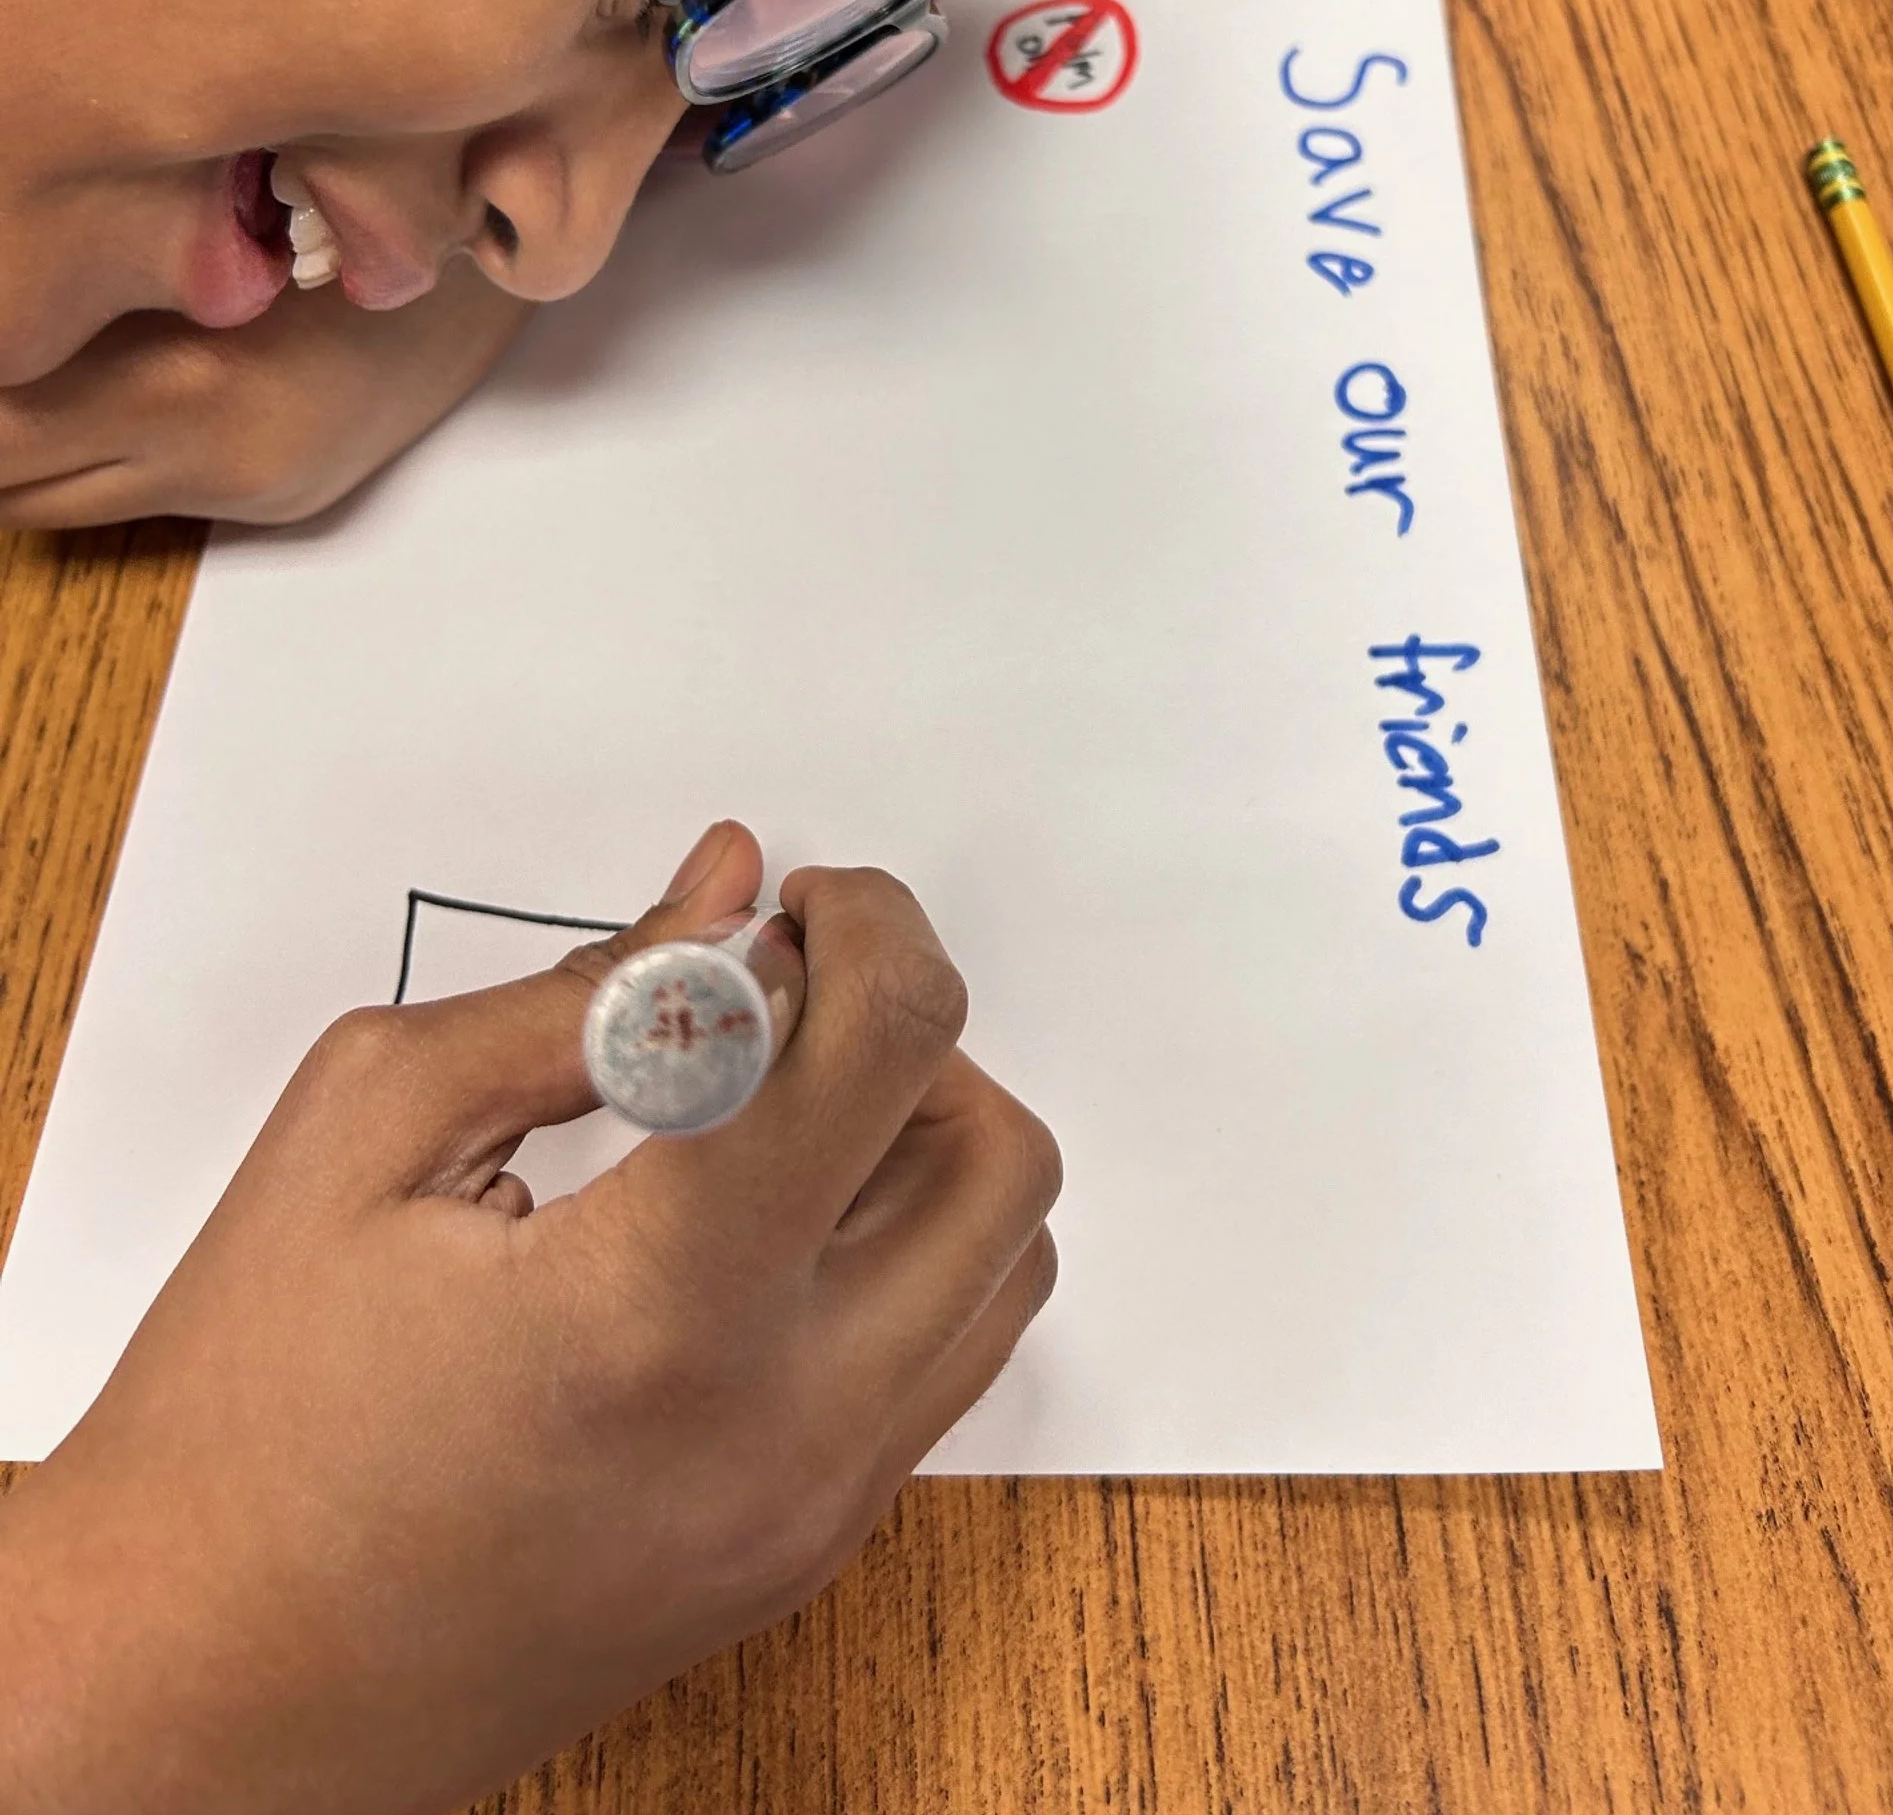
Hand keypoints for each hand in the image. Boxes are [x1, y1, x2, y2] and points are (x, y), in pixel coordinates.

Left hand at [0, 259, 527, 527]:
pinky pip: (128, 499)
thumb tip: (2, 302)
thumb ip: (98, 276)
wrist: (494, 274)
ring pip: (57, 505)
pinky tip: (109, 385)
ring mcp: (241, 492)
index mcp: (187, 389)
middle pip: (11, 482)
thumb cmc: (365, 219)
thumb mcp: (213, 228)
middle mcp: (209, 462)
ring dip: (21, 449)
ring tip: (26, 374)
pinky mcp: (269, 502)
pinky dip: (91, 455)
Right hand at [0, 822, 1059, 1814]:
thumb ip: (586, 991)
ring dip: (928, 1146)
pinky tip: (760, 1229)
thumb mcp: (370, 1128)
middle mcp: (785, 1422)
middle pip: (1001, 1155)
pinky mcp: (805, 1555)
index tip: (787, 906)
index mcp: (667, 1299)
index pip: (887, 1040)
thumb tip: (726, 889)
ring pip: (1005, 1267)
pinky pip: (941, 1368)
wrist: (199, 1693)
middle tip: (787, 999)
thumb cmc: (242, 1419)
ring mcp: (813, 1510)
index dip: (857, 924)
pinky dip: (899, 1259)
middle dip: (912, 1030)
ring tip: (776, 1115)